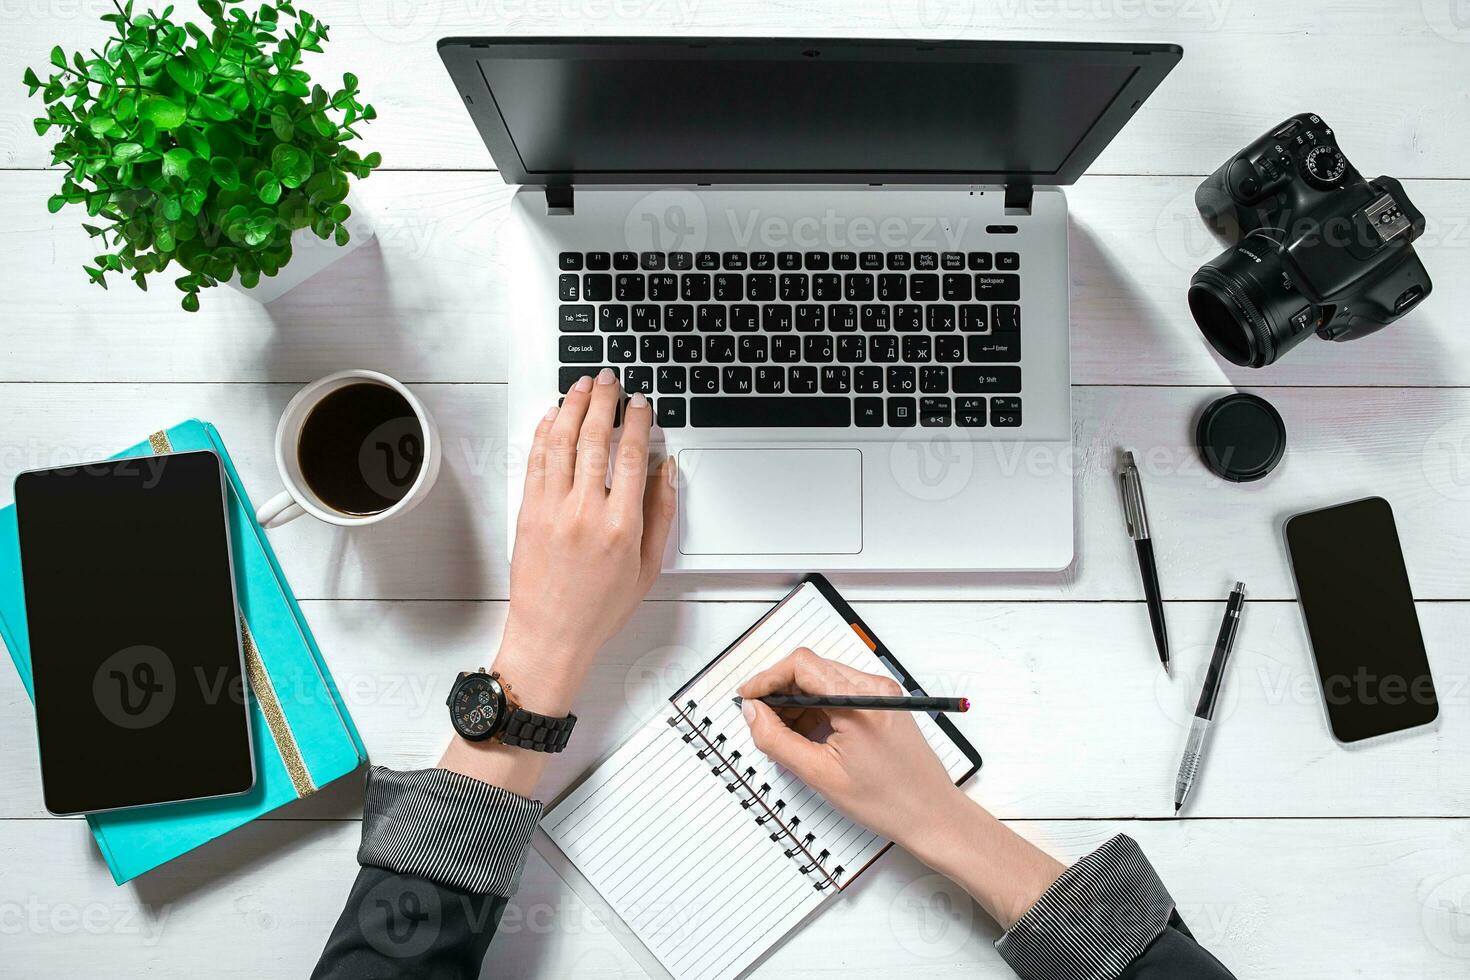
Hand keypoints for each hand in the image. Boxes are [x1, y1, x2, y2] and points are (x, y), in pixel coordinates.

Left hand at [441, 370, 673, 796]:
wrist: (552, 635)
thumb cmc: (600, 609)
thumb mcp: (649, 566)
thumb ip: (662, 513)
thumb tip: (667, 470)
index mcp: (622, 525)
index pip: (632, 455)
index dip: (637, 421)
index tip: (640, 405)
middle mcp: (585, 512)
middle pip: (594, 439)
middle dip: (602, 402)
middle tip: (608, 381)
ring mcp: (552, 509)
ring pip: (560, 442)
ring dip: (570, 407)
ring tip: (580, 387)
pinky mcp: (527, 513)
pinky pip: (535, 461)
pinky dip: (542, 433)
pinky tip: (550, 417)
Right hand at [739, 648, 1065, 927]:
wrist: (930, 815)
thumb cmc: (889, 801)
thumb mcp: (819, 775)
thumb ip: (777, 740)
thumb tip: (753, 713)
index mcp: (859, 701)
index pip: (801, 665)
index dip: (767, 678)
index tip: (748, 697)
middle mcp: (873, 688)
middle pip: (810, 669)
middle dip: (780, 693)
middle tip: (761, 721)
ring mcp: (880, 694)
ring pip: (822, 681)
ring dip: (797, 703)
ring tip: (788, 738)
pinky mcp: (882, 703)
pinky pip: (838, 693)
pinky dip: (816, 710)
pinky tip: (810, 737)